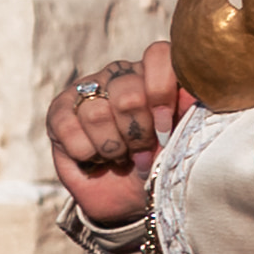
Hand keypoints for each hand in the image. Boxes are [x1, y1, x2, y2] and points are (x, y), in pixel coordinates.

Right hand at [47, 42, 191, 227]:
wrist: (129, 197)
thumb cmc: (160, 164)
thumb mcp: (182, 141)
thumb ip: (189, 112)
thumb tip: (193, 94)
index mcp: (158, 73)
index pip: (158, 56)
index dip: (161, 94)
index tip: (164, 130)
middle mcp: (122, 74)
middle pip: (129, 94)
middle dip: (138, 135)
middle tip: (142, 153)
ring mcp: (89, 88)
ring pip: (97, 114)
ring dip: (112, 147)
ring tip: (119, 156)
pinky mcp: (60, 109)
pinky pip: (68, 127)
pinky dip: (86, 152)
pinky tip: (94, 157)